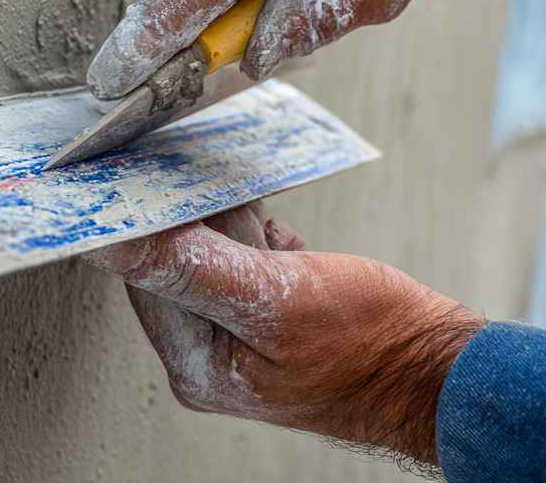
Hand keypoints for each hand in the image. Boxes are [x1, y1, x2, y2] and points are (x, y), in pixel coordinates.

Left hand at [84, 203, 485, 466]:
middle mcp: (205, 356)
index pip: (145, 272)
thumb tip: (108, 240)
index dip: (164, 220)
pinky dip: (260, 232)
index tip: (178, 177)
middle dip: (210, 222)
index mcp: (194, 365)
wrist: (437, 367)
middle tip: (255, 221)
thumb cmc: (371, 339)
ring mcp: (235, 336)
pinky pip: (242, 255)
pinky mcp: (264, 315)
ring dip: (239, 223)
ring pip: (211, 249)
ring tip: (280, 238)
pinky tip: (287, 240)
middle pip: (176, 258)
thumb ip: (189, 266)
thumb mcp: (276, 297)